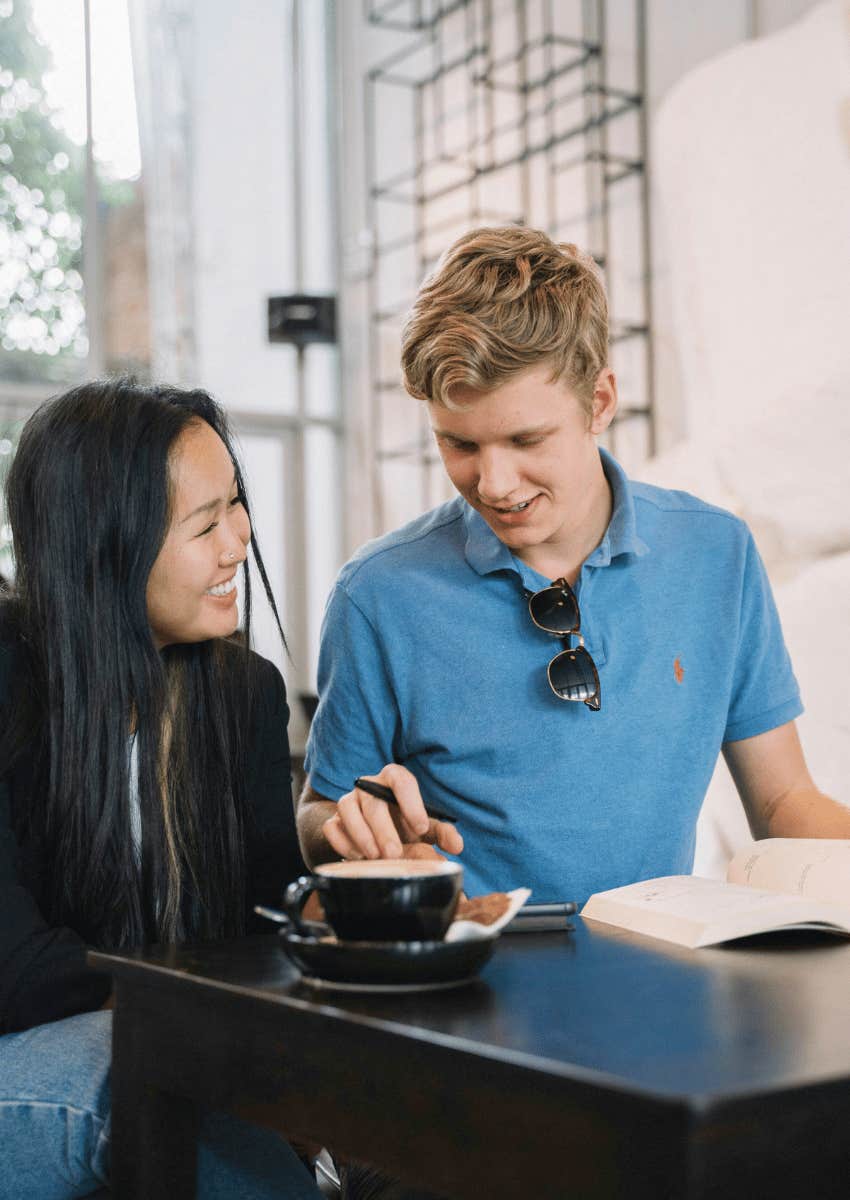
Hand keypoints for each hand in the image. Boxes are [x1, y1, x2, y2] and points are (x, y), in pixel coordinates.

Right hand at [322, 763, 463, 860]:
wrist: (375, 834)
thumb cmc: (405, 826)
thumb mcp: (427, 828)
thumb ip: (443, 833)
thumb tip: (456, 846)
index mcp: (393, 780)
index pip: (400, 779)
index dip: (411, 802)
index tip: (421, 827)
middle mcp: (368, 786)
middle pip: (373, 800)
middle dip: (383, 829)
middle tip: (394, 853)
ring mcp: (348, 801)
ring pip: (347, 808)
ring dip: (361, 834)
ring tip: (375, 856)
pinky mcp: (334, 820)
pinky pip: (332, 826)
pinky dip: (343, 842)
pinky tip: (359, 857)